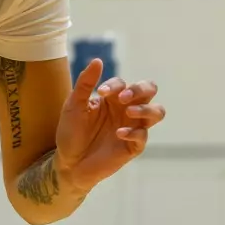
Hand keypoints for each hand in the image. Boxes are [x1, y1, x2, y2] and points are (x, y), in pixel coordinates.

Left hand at [54, 59, 165, 191]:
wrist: (68, 163)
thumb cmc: (70, 133)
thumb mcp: (73, 106)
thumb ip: (85, 83)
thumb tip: (98, 61)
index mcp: (113, 99)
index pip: (124, 83)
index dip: (116, 85)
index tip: (102, 92)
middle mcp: (126, 110)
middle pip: (149, 90)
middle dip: (141, 90)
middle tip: (124, 98)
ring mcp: (132, 127)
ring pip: (157, 112)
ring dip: (146, 109)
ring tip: (130, 112)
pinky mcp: (133, 147)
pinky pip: (143, 136)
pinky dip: (134, 132)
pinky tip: (119, 134)